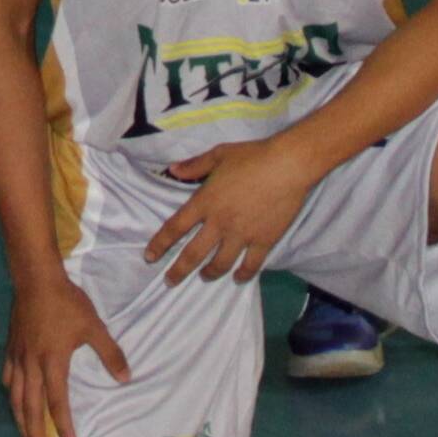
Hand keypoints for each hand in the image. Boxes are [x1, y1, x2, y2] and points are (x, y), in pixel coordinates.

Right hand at [4, 273, 130, 436]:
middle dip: (36, 435)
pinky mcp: (11, 348)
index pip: (57, 403)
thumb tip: (126, 378)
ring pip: (16, 398)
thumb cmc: (66, 303)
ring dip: (21, 421)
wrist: (35, 279)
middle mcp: (32, 366)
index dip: (64, 426)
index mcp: (53, 364)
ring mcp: (18, 357)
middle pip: (31, 409)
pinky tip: (14, 399)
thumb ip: (110, 354)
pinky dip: (12, 394)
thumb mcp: (94, 327)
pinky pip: (9, 378)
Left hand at [148, 137, 321, 285]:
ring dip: (210, 273)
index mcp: (205, 202)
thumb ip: (194, 165)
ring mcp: (242, 234)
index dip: (160, 244)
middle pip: (193, 254)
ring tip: (204, 277)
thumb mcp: (218, 154)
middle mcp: (220, 222)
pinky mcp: (264, 240)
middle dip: (179, 271)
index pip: (175, 227)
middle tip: (170, 281)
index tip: (150, 257)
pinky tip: (238, 277)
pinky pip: (251, 264)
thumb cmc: (252, 156)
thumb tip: (173, 169)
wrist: (287, 165)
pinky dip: (243, 274)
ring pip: (221, 263)